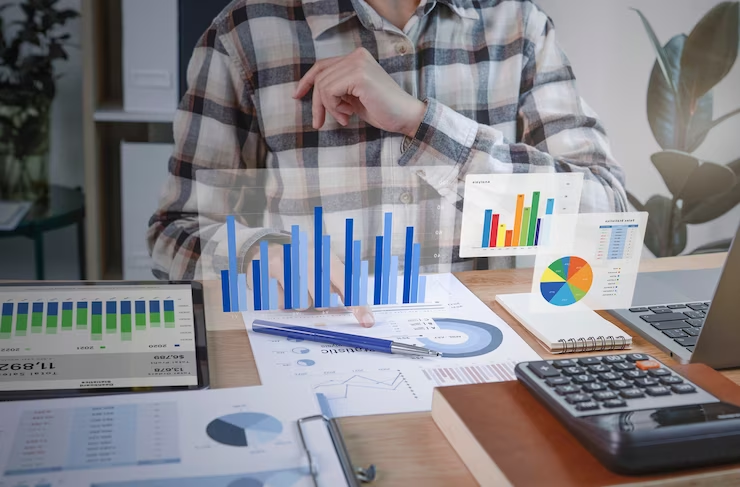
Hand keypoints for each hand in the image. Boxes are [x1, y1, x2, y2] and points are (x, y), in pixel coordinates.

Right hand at [246, 243, 374, 326]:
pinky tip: (281, 287)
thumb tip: (361, 313)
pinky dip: (283, 301)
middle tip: (310, 291)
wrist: (267, 248)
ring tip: (294, 288)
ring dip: (300, 303)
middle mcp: (310, 257)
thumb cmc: (301, 263)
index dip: (357, 304)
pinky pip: (283, 302)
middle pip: (322, 300)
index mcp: (326, 256)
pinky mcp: (272, 269)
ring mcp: (289, 262)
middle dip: (317, 302)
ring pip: (302, 304)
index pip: (346, 283)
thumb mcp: (323, 267)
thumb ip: (340, 287)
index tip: (366, 321)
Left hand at [293, 48, 426, 137]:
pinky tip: (347, 115)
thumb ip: (337, 88)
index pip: (322, 65)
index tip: (297, 96)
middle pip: (320, 77)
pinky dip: (334, 107)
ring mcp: (358, 63)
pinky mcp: (359, 75)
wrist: (405, 117)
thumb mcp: (353, 96)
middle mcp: (356, 55)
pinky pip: (329, 91)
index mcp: (356, 57)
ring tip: (344, 118)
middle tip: (319, 123)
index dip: (306, 81)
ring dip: (329, 107)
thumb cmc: (382, 110)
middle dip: (317, 103)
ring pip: (323, 85)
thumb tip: (312, 92)